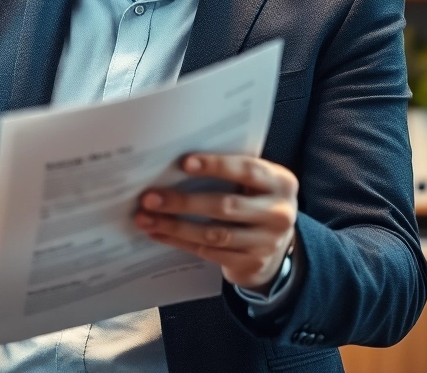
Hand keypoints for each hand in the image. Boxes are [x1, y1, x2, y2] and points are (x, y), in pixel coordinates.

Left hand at [135, 153, 297, 290]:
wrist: (276, 248)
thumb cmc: (255, 202)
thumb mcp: (256, 184)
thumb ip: (231, 172)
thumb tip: (175, 164)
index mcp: (281, 183)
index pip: (247, 170)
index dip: (216, 165)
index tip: (184, 163)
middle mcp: (279, 213)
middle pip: (225, 206)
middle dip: (183, 202)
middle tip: (149, 198)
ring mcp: (266, 242)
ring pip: (213, 234)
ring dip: (175, 226)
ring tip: (145, 218)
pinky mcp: (251, 263)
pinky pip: (208, 252)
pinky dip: (179, 242)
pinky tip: (158, 233)